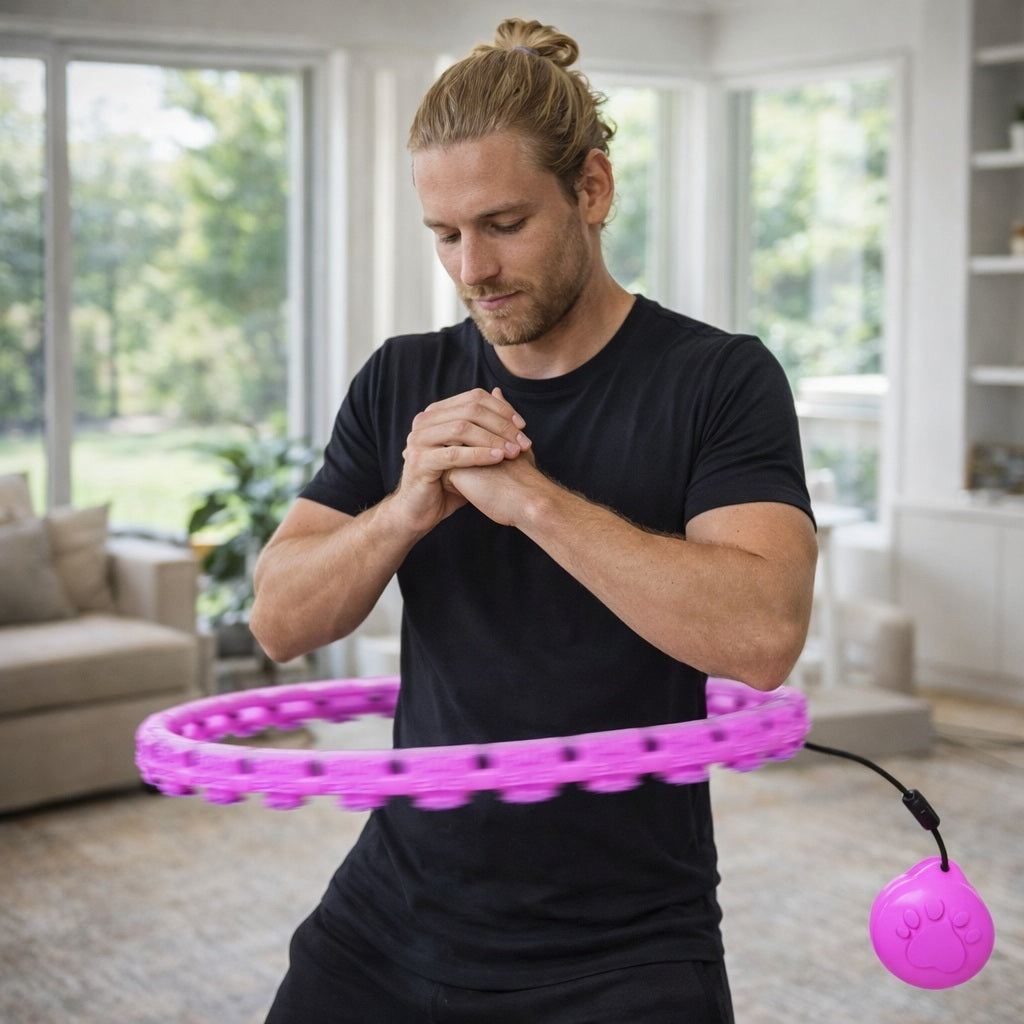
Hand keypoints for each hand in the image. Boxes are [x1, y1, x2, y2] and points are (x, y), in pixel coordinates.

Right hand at [390, 387, 531, 532]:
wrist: (421, 511)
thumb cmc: (448, 480)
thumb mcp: (469, 447)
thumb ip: (483, 422)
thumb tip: (499, 392)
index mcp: (436, 413)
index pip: (474, 398)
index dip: (502, 409)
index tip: (523, 426)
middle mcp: (424, 421)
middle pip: (470, 410)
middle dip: (502, 425)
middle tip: (523, 443)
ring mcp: (419, 440)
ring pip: (462, 429)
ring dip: (493, 439)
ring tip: (514, 452)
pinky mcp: (419, 461)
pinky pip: (454, 454)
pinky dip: (479, 454)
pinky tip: (498, 458)